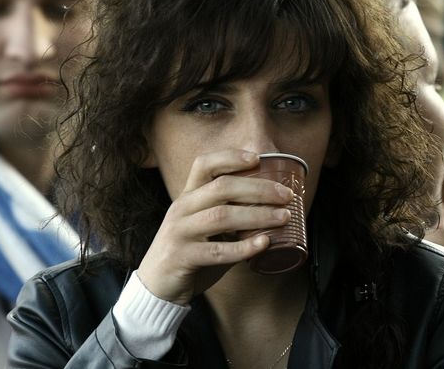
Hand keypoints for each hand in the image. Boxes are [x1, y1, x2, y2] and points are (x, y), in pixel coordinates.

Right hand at [135, 149, 293, 304]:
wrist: (157, 287)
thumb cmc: (190, 254)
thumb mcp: (204, 227)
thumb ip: (229, 215)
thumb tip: (273, 207)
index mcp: (188, 197)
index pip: (204, 165)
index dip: (230, 157)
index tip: (257, 158)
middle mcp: (181, 209)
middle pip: (222, 187)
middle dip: (259, 189)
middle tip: (286, 195)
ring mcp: (179, 232)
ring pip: (222, 216)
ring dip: (258, 215)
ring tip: (283, 217)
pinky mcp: (181, 257)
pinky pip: (217, 250)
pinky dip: (243, 247)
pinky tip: (264, 244)